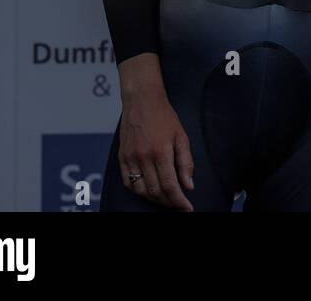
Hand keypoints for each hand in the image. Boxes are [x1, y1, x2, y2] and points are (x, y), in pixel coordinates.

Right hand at [116, 54, 194, 210]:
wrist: (142, 101)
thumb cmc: (164, 116)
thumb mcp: (182, 136)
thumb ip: (186, 163)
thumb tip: (188, 185)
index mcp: (161, 151)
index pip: (170, 185)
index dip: (179, 201)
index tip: (187, 208)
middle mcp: (143, 157)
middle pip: (155, 191)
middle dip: (169, 202)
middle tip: (179, 205)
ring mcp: (130, 158)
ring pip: (140, 190)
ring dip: (154, 199)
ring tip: (166, 200)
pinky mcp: (121, 157)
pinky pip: (128, 182)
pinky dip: (139, 191)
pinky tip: (148, 191)